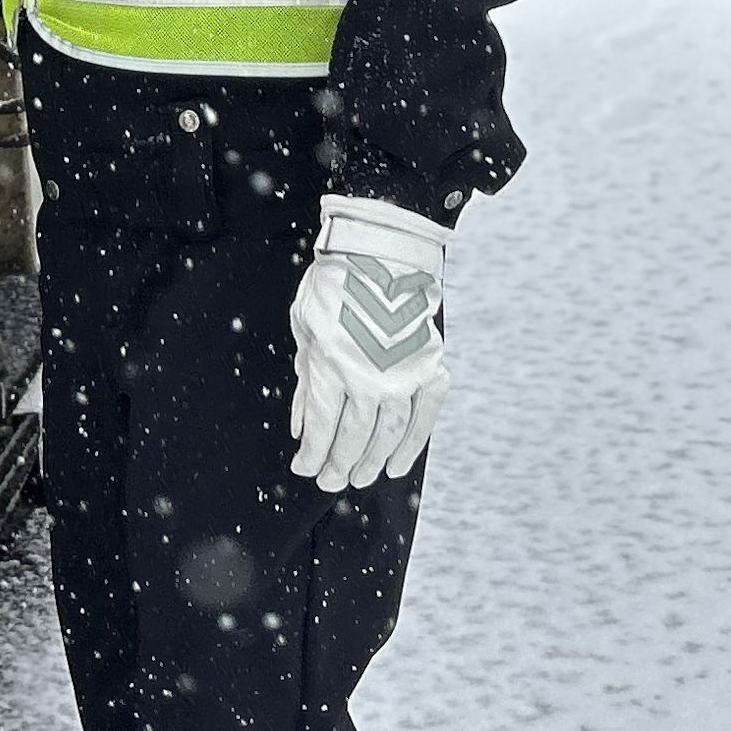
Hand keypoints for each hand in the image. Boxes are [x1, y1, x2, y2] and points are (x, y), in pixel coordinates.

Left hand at [288, 194, 452, 490]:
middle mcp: (369, 375)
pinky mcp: (429, 366)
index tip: (304, 468)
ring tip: (363, 477)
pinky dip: (412, 445)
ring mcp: (403, 373)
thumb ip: (305, 380)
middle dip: (339, 465)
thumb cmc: (336, 285)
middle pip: (354, 437)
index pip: (322, 427)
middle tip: (332, 481)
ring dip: (374, 461)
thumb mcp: (305, 327)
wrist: (382, 250)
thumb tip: (301, 427)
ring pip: (389, 434)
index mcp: (331, 364)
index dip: (312, 456)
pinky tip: (398, 464)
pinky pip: (424, 416)